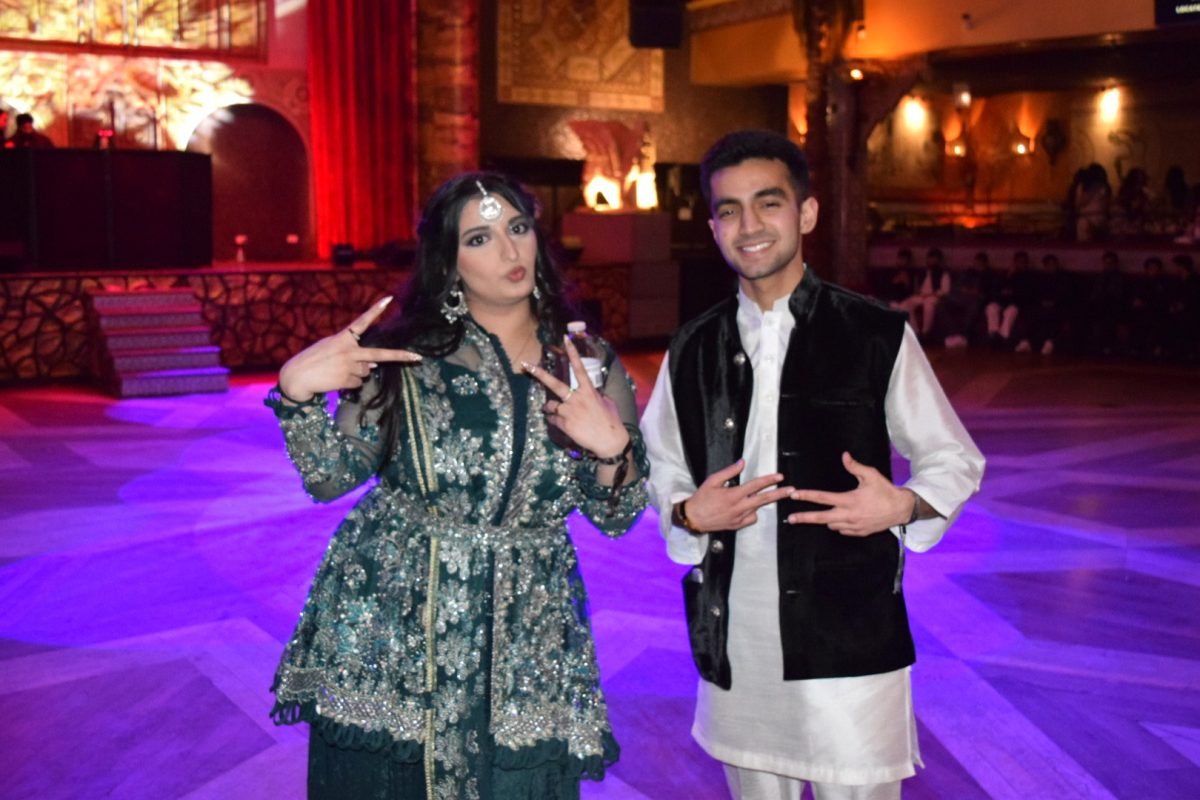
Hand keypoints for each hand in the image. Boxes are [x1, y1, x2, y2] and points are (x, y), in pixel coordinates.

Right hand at [277, 296, 420, 400]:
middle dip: (400, 357)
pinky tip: (334, 380)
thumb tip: (373, 368)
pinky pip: (357, 383)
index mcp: (343, 338)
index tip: (389, 299)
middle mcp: (349, 351)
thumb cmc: (312, 360)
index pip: (362, 322)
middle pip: (379, 355)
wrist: (295, 377)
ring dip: (355, 374)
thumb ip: (351, 354)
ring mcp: (349, 366)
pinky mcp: (347, 380)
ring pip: (365, 373)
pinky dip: (348, 384)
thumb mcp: (330, 349)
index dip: (375, 310)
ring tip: (335, 372)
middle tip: (417, 358)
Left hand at [523, 336, 628, 458]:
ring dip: (550, 408)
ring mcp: (569, 411)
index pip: (579, 368)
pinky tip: (562, 425)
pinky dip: (555, 421)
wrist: (609, 441)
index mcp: (588, 391)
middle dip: (539, 374)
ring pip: (550, 406)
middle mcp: (577, 398)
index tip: (565, 339)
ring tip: (552, 411)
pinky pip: (553, 420)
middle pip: (555, 384)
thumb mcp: (607, 403)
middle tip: (526, 365)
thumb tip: (592, 394)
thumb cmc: (611, 422)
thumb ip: (596, 396)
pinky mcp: (565, 424)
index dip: (572, 353)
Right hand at [682, 459, 792, 532]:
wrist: (693, 518)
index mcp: (733, 495)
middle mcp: (738, 507)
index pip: (755, 485)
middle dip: (779, 494)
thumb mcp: (712, 480)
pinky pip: (751, 518)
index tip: (779, 477)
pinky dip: (752, 512)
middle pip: (763, 500)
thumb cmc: (701, 499)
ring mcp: (738, 518)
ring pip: (758, 509)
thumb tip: (742, 463)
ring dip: (765, 502)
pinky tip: (748, 507)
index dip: (769, 480)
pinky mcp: (737, 525)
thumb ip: (729, 471)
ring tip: (773, 496)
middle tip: (791, 491)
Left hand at [785, 451, 911, 535]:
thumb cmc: (885, 491)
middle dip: (804, 518)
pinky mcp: (859, 532)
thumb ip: (855, 466)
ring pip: (831, 525)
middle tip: (790, 518)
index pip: (823, 498)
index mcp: (849, 500)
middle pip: (821, 518)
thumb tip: (844, 456)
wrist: (901, 509)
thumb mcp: (871, 475)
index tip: (794, 495)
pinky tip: (840, 519)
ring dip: (826, 519)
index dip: (807, 496)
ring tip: (825, 513)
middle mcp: (849, 515)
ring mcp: (854, 526)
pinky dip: (839, 525)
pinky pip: (843, 530)